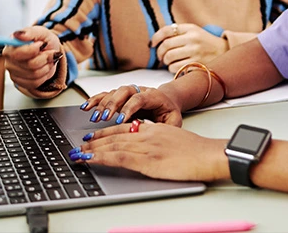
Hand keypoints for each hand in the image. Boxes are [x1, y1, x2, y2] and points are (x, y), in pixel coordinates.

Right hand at [3, 26, 61, 91]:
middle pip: (30, 65)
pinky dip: (44, 75)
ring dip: (46, 67)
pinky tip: (44, 68)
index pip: (18, 53)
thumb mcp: (41, 32)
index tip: (42, 44)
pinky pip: (35, 83)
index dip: (33, 50)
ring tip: (47, 59)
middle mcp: (9, 59)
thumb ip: (30, 32)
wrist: (49, 51)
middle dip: (45, 58)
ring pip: (34, 75)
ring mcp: (13, 72)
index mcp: (11, 45)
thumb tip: (18, 34)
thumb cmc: (43, 41)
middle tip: (50, 52)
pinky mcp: (19, 82)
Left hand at [72, 121, 228, 181]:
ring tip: (78, 153)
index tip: (93, 136)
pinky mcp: (147, 160)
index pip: (124, 128)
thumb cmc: (198, 151)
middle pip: (114, 135)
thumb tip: (149, 148)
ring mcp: (146, 146)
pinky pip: (118, 157)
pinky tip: (90, 159)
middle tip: (79, 144)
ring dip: (92, 149)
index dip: (106, 132)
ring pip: (112, 145)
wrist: (209, 154)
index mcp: (153, 129)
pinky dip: (101, 157)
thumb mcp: (175, 140)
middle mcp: (146, 134)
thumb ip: (159, 140)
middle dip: (94, 140)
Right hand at [80, 85, 183, 126]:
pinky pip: (105, 95)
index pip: (139, 98)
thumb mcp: (174, 121)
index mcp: (153, 95)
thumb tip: (153, 133)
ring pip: (113, 93)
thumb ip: (166, 127)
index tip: (120, 120)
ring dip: (102, 104)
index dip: (129, 108)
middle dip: (112, 105)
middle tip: (103, 118)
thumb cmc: (170, 113)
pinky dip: (95, 100)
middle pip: (123, 92)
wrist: (168, 100)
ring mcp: (128, 92)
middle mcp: (139, 90)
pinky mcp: (120, 97)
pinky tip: (86, 107)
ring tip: (93, 117)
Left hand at [150, 23, 227, 73]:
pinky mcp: (197, 64)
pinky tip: (175, 67)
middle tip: (160, 56)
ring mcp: (195, 52)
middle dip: (159, 53)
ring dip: (165, 61)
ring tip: (168, 61)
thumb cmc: (204, 42)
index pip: (167, 30)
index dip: (156, 37)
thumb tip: (155, 40)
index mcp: (190, 28)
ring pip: (169, 57)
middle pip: (166, 45)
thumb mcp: (193, 31)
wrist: (224, 51)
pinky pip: (176, 68)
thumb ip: (178, 33)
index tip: (152, 44)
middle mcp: (193, 38)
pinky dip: (171, 69)